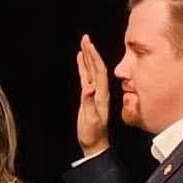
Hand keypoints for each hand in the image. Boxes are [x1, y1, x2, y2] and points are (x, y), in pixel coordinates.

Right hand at [75, 34, 112, 155]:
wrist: (95, 144)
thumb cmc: (93, 134)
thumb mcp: (91, 119)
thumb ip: (89, 103)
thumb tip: (89, 88)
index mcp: (102, 95)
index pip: (99, 72)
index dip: (94, 57)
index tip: (89, 45)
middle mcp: (100, 91)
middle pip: (96, 67)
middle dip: (91, 52)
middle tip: (85, 38)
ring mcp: (95, 93)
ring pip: (91, 70)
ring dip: (87, 57)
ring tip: (83, 43)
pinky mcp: (89, 96)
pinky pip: (86, 77)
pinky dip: (83, 67)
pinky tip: (80, 59)